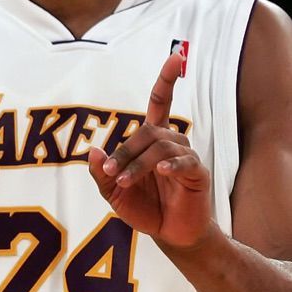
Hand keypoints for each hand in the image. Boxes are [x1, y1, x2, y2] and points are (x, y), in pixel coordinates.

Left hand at [88, 53, 212, 248]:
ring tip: (122, 182)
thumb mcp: (114, 192)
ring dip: (137, 164)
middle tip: (109, 173)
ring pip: (161, 147)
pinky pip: (186, 162)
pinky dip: (172, 164)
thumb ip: (101, 171)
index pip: (161, 101)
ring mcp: (187, 156)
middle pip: (148, 132)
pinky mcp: (198, 173)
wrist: (170, 236)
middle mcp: (171, 142)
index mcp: (152, 140)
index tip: (177, 55)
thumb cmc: (145, 208)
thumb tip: (93, 149)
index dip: (167, 78)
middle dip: (125, 152)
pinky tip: (162, 170)